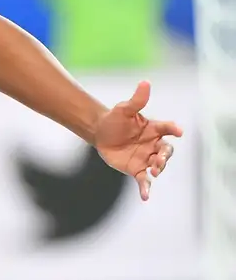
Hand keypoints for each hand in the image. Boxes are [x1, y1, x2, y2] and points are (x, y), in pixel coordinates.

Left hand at [93, 81, 183, 200]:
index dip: (173, 129)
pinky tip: (145, 196)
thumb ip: (136, 100)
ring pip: (158, 166)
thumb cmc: (115, 119)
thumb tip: (145, 82)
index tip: (178, 131)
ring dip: (158, 169)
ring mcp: (147, 158)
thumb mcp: (123, 109)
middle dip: (165, 155)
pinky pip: (144, 180)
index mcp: (154, 129)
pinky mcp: (137, 170)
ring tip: (154, 170)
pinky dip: (146, 189)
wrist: (100, 133)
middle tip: (159, 158)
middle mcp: (154, 145)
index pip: (167, 129)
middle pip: (166, 151)